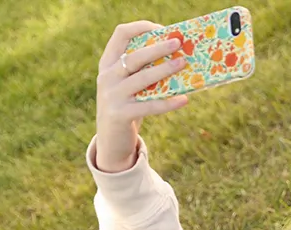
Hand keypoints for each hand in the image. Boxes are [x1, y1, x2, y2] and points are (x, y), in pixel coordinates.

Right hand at [94, 21, 190, 171]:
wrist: (111, 140)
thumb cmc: (129, 104)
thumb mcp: (130, 84)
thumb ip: (145, 70)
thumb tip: (182, 56)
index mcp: (108, 63)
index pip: (120, 34)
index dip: (141, 27)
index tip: (163, 29)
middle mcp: (107, 77)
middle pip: (134, 56)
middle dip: (157, 48)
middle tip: (178, 43)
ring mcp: (111, 96)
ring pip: (142, 78)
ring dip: (165, 70)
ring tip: (184, 63)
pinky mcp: (120, 114)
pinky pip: (148, 106)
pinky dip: (168, 103)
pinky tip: (184, 100)